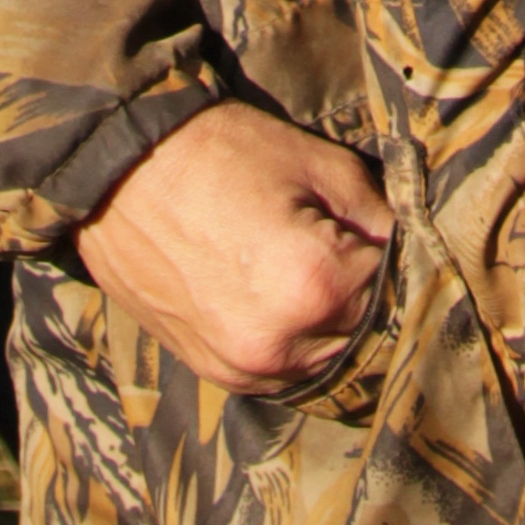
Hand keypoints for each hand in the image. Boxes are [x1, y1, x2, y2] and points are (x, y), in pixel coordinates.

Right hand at [75, 102, 389, 393]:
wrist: (120, 169)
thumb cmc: (219, 152)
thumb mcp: (314, 162)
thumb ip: (374, 209)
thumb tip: (405, 240)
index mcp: (314, 285)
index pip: (389, 281)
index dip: (387, 249)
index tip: (376, 227)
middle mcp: (281, 343)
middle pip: (359, 329)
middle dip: (361, 290)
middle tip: (345, 246)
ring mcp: (242, 366)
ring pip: (321, 358)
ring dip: (328, 324)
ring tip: (307, 270)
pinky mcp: (212, 371)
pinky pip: (277, 372)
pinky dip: (290, 342)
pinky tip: (279, 297)